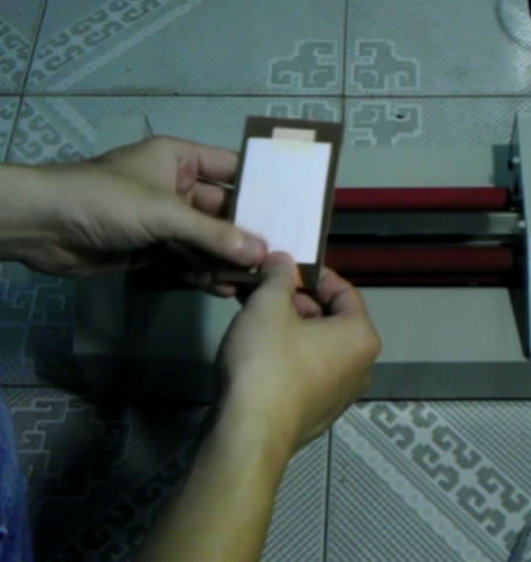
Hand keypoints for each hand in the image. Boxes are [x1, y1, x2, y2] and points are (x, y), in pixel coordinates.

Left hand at [0, 136, 266, 295]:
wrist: (43, 228)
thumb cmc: (107, 201)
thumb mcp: (165, 213)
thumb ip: (214, 235)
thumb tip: (262, 254)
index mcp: (179, 160)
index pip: (231, 169)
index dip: (261, 187)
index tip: (294, 208)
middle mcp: (175, 188)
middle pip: (222, 212)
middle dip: (249, 234)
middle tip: (284, 254)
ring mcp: (163, 222)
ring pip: (206, 241)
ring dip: (228, 259)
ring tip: (262, 279)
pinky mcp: (150, 250)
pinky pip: (186, 261)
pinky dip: (204, 274)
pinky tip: (229, 289)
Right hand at [217, 253, 381, 450]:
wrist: (249, 434)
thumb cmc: (266, 362)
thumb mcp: (268, 305)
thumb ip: (278, 276)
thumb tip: (283, 261)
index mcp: (361, 337)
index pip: (344, 290)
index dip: (312, 272)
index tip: (284, 266)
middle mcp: (361, 367)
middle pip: (332, 319)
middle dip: (298, 301)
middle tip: (263, 290)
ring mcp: (341, 395)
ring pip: (318, 347)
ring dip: (290, 327)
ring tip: (256, 315)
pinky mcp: (318, 415)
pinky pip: (307, 372)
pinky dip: (288, 356)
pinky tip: (258, 351)